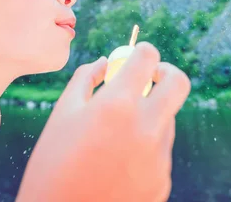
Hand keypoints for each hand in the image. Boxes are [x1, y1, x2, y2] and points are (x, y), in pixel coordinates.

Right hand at [15, 42, 190, 201]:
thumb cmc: (52, 167)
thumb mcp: (61, 116)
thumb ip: (85, 80)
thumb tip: (105, 62)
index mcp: (117, 106)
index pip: (147, 57)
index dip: (143, 50)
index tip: (138, 54)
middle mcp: (146, 128)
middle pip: (178, 82)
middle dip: (165, 72)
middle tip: (150, 77)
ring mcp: (158, 157)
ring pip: (167, 119)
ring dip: (151, 114)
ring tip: (115, 135)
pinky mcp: (162, 181)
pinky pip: (160, 151)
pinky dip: (146, 147)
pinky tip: (117, 163)